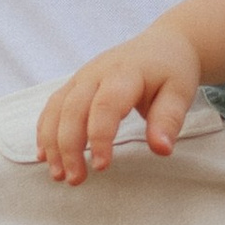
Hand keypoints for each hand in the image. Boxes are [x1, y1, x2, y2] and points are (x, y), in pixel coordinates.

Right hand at [34, 24, 204, 181]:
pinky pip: (52, 106)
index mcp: (125, 73)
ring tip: (58, 175)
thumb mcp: (180, 93)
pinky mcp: (74, 83)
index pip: (106, 106)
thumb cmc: (172, 71)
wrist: (163, 43)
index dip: (100, 137)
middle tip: (75, 180)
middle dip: (69, 147)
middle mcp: (97, 72)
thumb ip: (169, 120)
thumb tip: (161, 149)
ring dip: (52, 143)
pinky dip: (45, 131)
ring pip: (57, 108)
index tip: (101, 167)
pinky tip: (45, 156)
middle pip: (73, 109)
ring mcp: (82, 76)